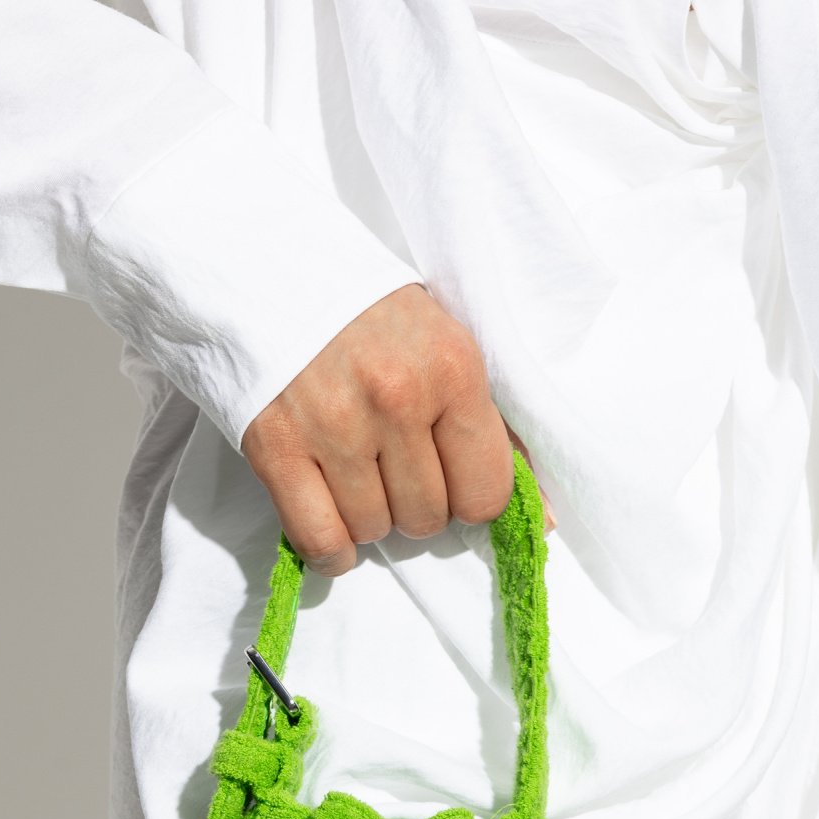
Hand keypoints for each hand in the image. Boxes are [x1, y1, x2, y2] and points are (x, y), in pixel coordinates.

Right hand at [242, 285, 512, 576]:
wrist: (273, 269)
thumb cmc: (370, 315)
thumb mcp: (446, 348)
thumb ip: (494, 433)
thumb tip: (544, 522)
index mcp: (452, 369)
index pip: (484, 493)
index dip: (468, 497)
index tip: (447, 476)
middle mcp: (397, 398)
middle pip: (427, 518)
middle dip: (415, 505)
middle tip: (391, 466)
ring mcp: (334, 424)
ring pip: (373, 530)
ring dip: (368, 517)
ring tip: (354, 473)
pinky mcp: (276, 446)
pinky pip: (320, 538)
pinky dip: (329, 549)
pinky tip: (331, 525)